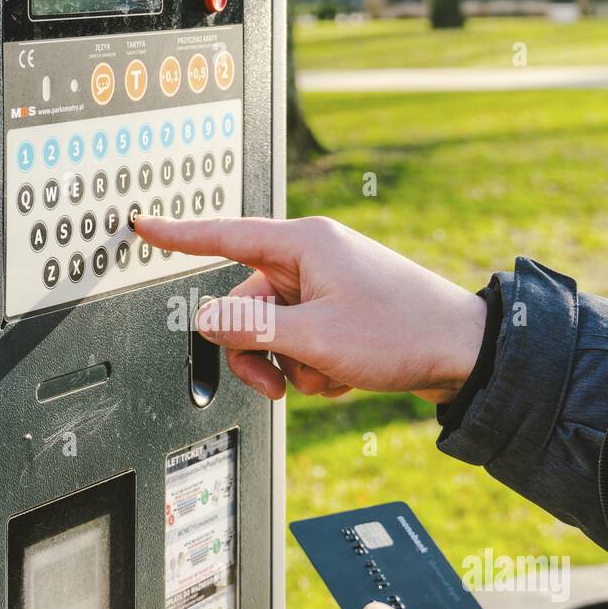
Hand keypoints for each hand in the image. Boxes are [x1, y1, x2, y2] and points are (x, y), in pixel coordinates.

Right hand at [134, 216, 486, 402]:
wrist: (465, 352)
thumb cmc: (402, 333)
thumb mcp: (314, 339)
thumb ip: (250, 330)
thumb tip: (204, 320)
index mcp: (303, 245)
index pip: (225, 236)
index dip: (179, 235)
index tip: (142, 225)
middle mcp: (311, 258)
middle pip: (243, 304)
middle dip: (256, 351)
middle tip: (279, 383)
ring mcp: (325, 285)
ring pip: (270, 329)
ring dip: (289, 364)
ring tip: (327, 376)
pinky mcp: (337, 309)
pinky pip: (298, 339)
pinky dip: (312, 365)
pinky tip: (343, 373)